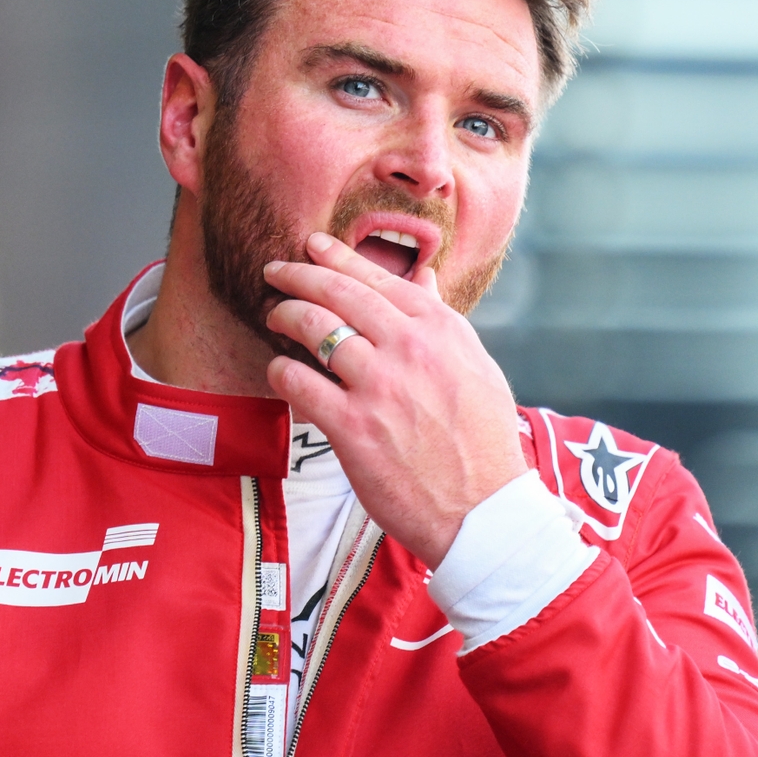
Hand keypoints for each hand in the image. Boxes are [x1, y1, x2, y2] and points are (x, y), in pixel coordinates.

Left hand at [264, 233, 528, 566]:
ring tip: (274, 317)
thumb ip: (444, 319)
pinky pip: (299, 382)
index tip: (312, 246)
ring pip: (313, 327)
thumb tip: (424, 276)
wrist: (483, 510)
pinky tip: (279, 371)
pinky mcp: (353, 427)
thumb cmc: (483, 441)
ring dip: (285, 316)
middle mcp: (409, 347)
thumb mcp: (477, 366)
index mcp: (441, 329)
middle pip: (338, 293)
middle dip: (298, 275)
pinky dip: (281, 370)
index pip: (378, 278)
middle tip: (275, 271)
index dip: (337, 257)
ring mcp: (379, 386)